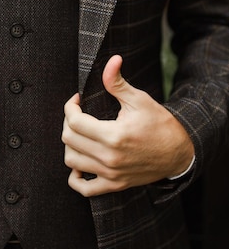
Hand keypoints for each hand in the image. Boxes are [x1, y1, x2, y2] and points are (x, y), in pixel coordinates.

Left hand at [62, 55, 194, 196]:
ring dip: (70, 145)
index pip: (75, 122)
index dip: (70, 107)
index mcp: (113, 135)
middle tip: (78, 114)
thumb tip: (112, 60)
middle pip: (69, 139)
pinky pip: (84, 189)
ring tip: (80, 134)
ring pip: (71, 161)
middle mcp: (109, 157)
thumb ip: (117, 81)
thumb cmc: (158, 123)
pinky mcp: (114, 185)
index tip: (76, 100)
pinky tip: (80, 162)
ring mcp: (111, 174)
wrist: (178, 151)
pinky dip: (75, 177)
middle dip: (69, 122)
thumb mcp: (138, 99)